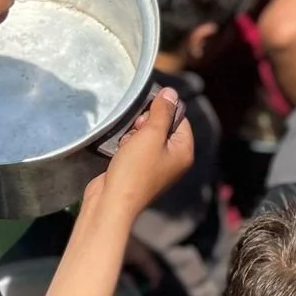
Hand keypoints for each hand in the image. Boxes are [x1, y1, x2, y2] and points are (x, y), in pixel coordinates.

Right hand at [83, 88, 194, 221]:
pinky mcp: (138, 171)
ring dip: (134, 135)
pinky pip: (136, 149)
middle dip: (146, 124)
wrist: (112, 202)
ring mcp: (156, 167)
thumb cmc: (135, 169)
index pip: (180, 119)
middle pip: (163, 127)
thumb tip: (171, 93)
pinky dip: (127, 145)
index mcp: (184, 152)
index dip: (163, 111)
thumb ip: (162, 111)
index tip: (147, 112)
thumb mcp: (151, 135)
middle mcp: (174, 160)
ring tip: (126, 143)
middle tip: (136, 131)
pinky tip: (120, 150)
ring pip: (147, 137)